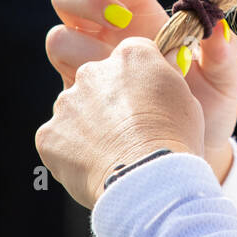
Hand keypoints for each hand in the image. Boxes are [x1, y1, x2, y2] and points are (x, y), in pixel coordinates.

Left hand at [35, 37, 203, 208]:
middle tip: (127, 132)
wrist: (146, 180)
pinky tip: (94, 169)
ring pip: (75, 111)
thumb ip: (167, 79)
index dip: (139, 81)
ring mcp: (67, 102)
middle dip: (108, 102)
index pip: (131, 58)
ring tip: (112, 155)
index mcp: (131, 56)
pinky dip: (72, 154)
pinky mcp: (49, 134)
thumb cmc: (175, 140)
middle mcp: (93, 70)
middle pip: (97, 81)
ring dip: (88, 127)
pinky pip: (59, 141)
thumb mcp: (187, 100)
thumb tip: (165, 69)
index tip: (147, 103)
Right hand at [45, 0, 236, 179]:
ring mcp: (88, 65)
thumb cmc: (208, 108)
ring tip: (114, 65)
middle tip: (120, 20)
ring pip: (59, 36)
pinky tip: (111, 104)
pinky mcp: (79, 99)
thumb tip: (219, 28)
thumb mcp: (224, 81)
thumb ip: (225, 54)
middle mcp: (105, 32)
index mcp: (139, 12)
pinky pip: (64, 86)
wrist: (186, 156)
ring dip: (81, 45)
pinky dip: (80, 89)